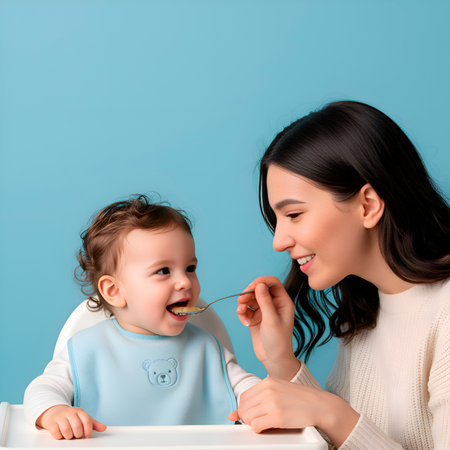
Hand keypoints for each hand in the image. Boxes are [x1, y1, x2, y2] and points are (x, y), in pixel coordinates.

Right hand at [36, 405, 106, 439]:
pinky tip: (61, 434)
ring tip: (69, 435)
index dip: (88, 430)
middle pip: (77, 427)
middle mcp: (70, 412)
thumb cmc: (71, 417)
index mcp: (79, 411)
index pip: (87, 420)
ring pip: (67, 431)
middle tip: (76, 436)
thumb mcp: (82, 418)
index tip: (86, 436)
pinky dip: (60, 437)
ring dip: (69, 436)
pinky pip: (56, 434)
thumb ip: (93, 424)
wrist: (55, 412)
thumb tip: (104, 428)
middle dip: (77, 435)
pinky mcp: (51, 423)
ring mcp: (60, 417)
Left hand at [228, 378, 358, 446]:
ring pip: (248, 417)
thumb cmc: (301, 399)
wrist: (320, 405)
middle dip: (247, 417)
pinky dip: (258, 429)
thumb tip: (234, 414)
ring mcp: (272, 403)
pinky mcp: (277, 416)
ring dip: (252, 424)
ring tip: (264, 423)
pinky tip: (267, 427)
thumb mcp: (278, 392)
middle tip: (258, 421)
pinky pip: (256, 426)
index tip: (251, 414)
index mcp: (267, 382)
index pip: (243, 397)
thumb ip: (258, 399)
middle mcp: (268, 390)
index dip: (244, 409)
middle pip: (243, 407)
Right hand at [236, 276, 299, 378]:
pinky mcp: (256, 318)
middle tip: (241, 300)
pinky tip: (244, 322)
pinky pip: (246, 309)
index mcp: (283, 302)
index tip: (251, 287)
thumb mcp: (271, 320)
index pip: (272, 283)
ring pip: (250, 299)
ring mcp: (264, 311)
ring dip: (243, 304)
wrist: (273, 360)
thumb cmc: (278, 341)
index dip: (261, 282)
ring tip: (241, 312)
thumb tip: (260, 285)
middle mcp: (274, 304)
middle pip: (259, 289)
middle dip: (248, 294)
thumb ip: (265, 301)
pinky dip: (242, 313)